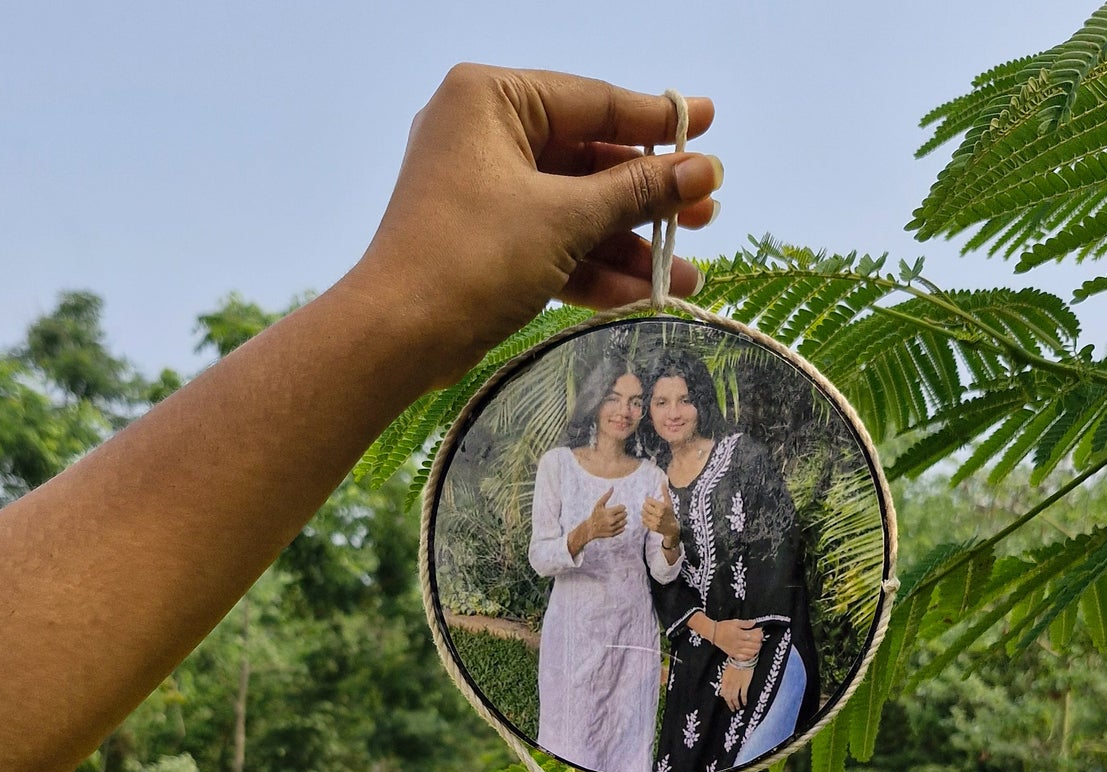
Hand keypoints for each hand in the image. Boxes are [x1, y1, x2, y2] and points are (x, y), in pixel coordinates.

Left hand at [358, 68, 720, 384]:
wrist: (397, 337)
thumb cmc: (471, 258)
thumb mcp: (565, 219)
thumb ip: (638, 191)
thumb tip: (706, 170)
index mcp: (493, 99)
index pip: (593, 102)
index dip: (656, 119)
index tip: (709, 124)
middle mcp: (486, 136)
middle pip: (589, 160)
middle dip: (649, 197)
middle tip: (708, 213)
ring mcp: (484, 193)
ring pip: (575, 210)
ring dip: (630, 245)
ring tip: (689, 274)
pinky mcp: (486, 244)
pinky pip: (553, 245)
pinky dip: (595, 269)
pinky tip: (645, 295)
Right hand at [581, 488, 627, 544]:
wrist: (590, 528)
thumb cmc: (595, 514)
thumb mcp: (599, 504)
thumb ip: (606, 496)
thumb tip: (612, 487)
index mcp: (609, 513)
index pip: (623, 508)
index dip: (622, 507)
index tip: (618, 508)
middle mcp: (611, 521)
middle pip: (625, 515)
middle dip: (622, 513)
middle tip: (617, 513)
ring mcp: (612, 528)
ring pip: (625, 522)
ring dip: (623, 519)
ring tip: (617, 518)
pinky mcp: (613, 534)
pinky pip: (623, 529)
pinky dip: (621, 526)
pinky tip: (616, 523)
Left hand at [641, 478, 679, 549]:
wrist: (672, 529)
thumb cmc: (670, 514)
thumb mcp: (669, 503)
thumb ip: (665, 493)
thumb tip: (663, 482)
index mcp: (662, 507)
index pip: (648, 500)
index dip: (648, 500)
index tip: (649, 501)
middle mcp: (658, 514)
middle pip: (645, 507)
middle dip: (645, 506)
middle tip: (647, 506)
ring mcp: (655, 521)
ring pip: (643, 514)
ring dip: (644, 512)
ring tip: (647, 512)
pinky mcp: (652, 527)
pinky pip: (643, 521)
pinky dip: (644, 519)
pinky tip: (648, 518)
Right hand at [713, 619, 762, 661]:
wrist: (714, 633)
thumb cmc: (723, 627)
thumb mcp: (735, 622)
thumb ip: (746, 623)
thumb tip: (754, 623)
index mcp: (740, 634)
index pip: (755, 636)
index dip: (760, 633)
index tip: (759, 631)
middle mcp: (739, 643)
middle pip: (755, 645)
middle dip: (759, 641)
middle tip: (759, 637)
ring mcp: (736, 650)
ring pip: (751, 652)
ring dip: (756, 648)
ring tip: (756, 644)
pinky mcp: (733, 654)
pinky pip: (744, 657)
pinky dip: (749, 655)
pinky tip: (750, 651)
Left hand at [719, 662, 752, 710]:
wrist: (744, 658)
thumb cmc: (736, 663)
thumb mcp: (727, 671)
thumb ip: (725, 681)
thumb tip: (723, 691)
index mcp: (725, 680)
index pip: (723, 693)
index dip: (726, 700)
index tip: (728, 704)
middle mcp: (730, 684)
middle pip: (728, 697)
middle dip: (730, 704)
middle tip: (733, 709)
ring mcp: (737, 684)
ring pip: (735, 697)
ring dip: (736, 704)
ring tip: (738, 708)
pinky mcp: (745, 684)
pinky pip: (743, 695)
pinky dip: (743, 700)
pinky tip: (745, 703)